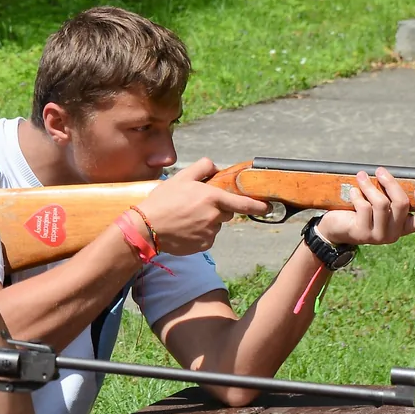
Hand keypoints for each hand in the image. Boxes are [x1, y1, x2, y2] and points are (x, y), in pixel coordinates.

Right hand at [130, 159, 267, 256]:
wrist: (146, 228)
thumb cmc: (162, 201)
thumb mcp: (180, 177)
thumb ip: (202, 168)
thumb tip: (216, 168)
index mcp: (212, 197)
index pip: (243, 203)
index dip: (258, 205)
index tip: (268, 207)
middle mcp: (214, 216)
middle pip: (226, 213)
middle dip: (217, 209)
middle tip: (196, 206)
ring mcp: (209, 233)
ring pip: (216, 226)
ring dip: (207, 222)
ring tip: (186, 219)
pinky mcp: (203, 246)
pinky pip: (208, 238)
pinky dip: (200, 234)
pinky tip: (185, 229)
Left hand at [317, 169, 414, 248]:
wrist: (336, 228)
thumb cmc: (360, 212)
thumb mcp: (379, 204)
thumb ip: (390, 195)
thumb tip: (391, 174)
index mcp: (403, 227)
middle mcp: (393, 234)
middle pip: (401, 204)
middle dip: (391, 183)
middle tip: (380, 171)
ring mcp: (378, 236)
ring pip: (382, 204)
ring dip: (370, 186)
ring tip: (361, 177)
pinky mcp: (362, 233)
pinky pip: (364, 207)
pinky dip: (358, 195)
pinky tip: (353, 191)